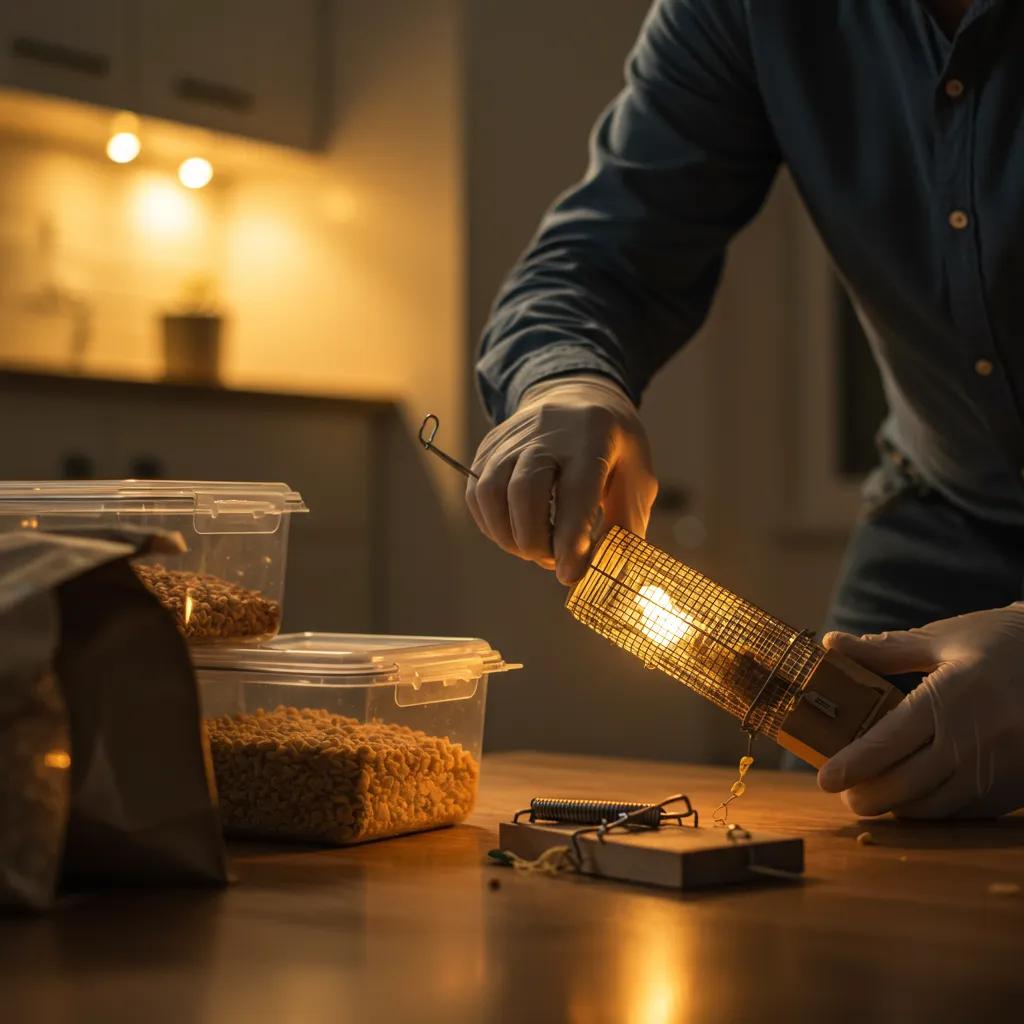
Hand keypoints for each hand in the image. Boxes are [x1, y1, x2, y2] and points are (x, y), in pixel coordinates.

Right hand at [466, 375, 656, 584]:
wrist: (580, 399)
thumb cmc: (614, 448)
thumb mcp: (638, 477)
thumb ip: (626, 523)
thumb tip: (611, 571)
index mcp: (591, 438)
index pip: (575, 493)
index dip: (569, 540)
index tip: (570, 575)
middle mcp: (546, 433)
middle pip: (523, 490)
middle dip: (534, 541)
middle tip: (553, 562)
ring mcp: (511, 438)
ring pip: (490, 493)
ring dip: (508, 536)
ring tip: (534, 549)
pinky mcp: (488, 448)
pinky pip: (475, 495)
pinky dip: (492, 525)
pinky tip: (515, 533)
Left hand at [817, 604, 1023, 818]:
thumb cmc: (1001, 643)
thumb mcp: (943, 639)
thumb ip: (885, 650)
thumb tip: (832, 644)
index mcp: (953, 696)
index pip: (890, 740)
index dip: (854, 764)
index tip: (826, 778)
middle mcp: (979, 737)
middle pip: (909, 784)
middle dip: (869, 796)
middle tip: (845, 794)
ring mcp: (1002, 767)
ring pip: (937, 806)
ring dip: (900, 807)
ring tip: (874, 797)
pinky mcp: (1018, 786)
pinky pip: (967, 811)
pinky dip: (935, 810)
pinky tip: (916, 799)